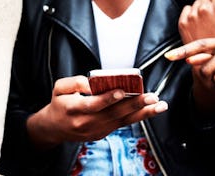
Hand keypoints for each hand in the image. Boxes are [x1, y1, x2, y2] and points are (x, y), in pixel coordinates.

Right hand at [27, 76, 167, 148]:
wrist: (55, 128)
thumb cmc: (59, 104)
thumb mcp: (59, 88)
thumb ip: (74, 82)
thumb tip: (92, 82)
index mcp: (74, 109)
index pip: (93, 105)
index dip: (108, 98)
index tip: (121, 91)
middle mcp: (87, 122)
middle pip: (113, 113)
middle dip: (134, 105)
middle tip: (151, 96)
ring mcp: (97, 130)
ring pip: (122, 120)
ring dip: (143, 113)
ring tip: (159, 105)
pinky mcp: (104, 133)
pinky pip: (123, 124)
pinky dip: (138, 117)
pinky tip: (152, 109)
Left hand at [177, 0, 214, 43]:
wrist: (211, 64)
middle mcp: (204, 9)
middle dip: (210, 1)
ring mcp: (192, 16)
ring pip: (196, 3)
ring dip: (201, 9)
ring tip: (210, 24)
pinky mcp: (182, 23)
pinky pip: (187, 11)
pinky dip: (192, 14)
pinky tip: (200, 26)